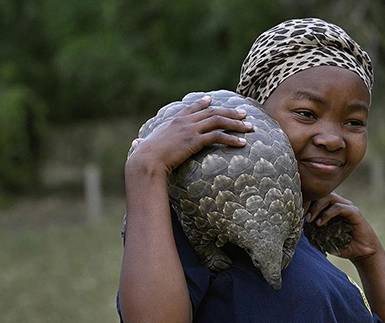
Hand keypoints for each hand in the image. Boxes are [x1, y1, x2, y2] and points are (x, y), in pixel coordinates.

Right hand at [127, 96, 252, 176]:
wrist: (145, 161)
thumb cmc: (142, 157)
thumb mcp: (143, 146)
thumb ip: (142, 143)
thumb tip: (135, 144)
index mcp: (172, 121)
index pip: (190, 108)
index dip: (202, 103)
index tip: (211, 99)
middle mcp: (183, 122)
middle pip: (211, 112)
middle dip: (229, 112)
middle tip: (243, 113)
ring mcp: (190, 130)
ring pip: (218, 121)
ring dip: (236, 124)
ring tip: (249, 127)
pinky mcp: (195, 140)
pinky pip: (218, 136)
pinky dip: (232, 139)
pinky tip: (242, 143)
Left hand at [304, 192, 382, 262]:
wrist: (362, 253)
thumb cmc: (344, 245)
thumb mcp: (325, 238)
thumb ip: (314, 231)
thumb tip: (298, 229)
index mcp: (333, 208)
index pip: (319, 197)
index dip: (307, 202)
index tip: (297, 214)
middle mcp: (341, 204)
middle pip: (323, 193)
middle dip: (310, 203)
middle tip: (303, 217)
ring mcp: (348, 207)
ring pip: (330, 197)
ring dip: (317, 207)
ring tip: (310, 220)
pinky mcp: (354, 212)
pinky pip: (339, 207)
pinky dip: (328, 214)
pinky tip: (320, 223)